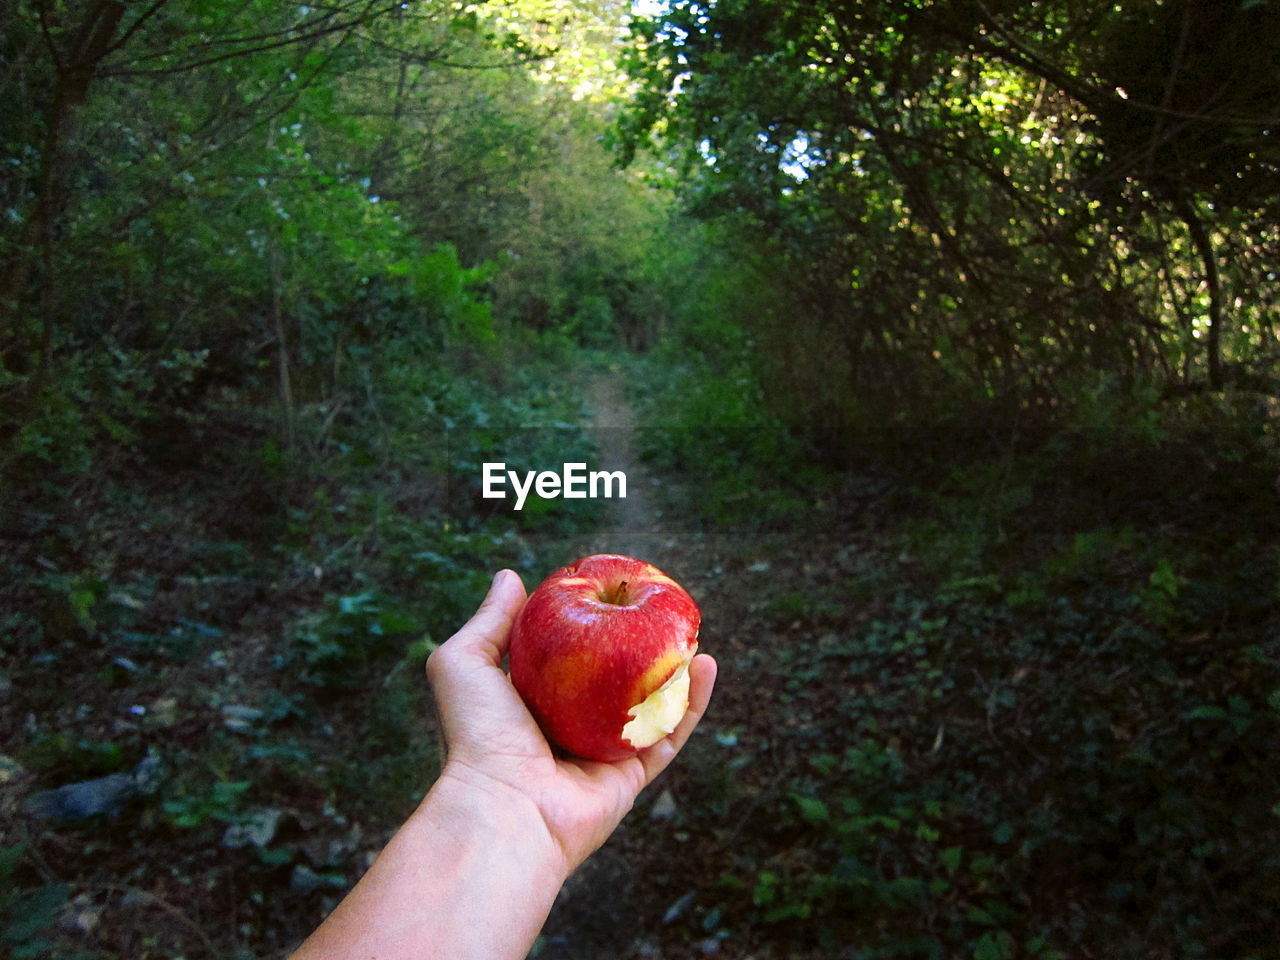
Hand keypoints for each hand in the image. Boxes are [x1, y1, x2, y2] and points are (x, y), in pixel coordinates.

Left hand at [426, 568, 717, 876]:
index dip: (589, 626)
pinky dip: (692, 702)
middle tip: (659, 610)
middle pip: (613, 681)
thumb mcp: (465, 663)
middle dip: (639, 648)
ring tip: (692, 632)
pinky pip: (669, 734)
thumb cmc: (477, 735)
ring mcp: (602, 755)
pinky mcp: (631, 777)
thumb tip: (511, 576)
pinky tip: (707, 664)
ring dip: (675, 671)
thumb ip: (489, 620)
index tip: (611, 593)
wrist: (503, 807)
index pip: (567, 659)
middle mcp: (568, 730)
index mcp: (531, 706)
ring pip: (649, 706)